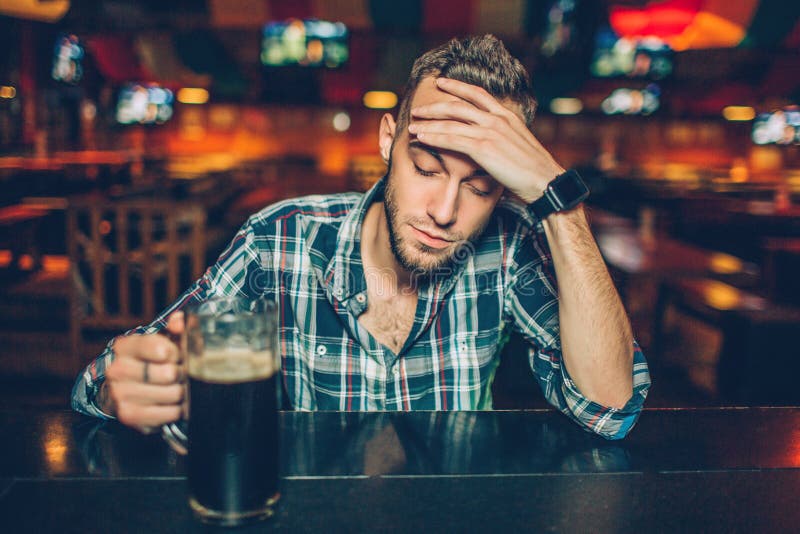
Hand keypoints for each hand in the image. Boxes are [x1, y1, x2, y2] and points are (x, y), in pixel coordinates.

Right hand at [100, 312, 185, 432]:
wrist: (119, 390)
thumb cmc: (145, 362)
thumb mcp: (157, 341)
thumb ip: (172, 328)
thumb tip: (180, 320)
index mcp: (124, 346)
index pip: (159, 347)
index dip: (176, 352)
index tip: (176, 356)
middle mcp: (117, 369)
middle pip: (168, 373)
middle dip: (181, 374)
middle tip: (179, 375)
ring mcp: (120, 393)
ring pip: (171, 393)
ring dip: (180, 392)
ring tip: (176, 388)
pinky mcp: (128, 414)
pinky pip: (165, 414)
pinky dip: (175, 410)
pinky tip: (173, 404)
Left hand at [408, 77, 563, 202]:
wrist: (545, 181)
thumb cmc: (534, 170)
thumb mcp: (519, 144)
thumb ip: (503, 137)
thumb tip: (491, 142)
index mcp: (507, 116)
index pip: (477, 94)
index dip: (457, 86)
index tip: (441, 83)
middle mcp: (497, 119)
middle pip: (458, 106)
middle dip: (434, 107)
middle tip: (418, 109)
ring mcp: (490, 132)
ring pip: (450, 123)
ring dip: (428, 124)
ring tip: (412, 125)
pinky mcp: (483, 148)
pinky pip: (452, 139)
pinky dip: (434, 137)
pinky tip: (421, 138)